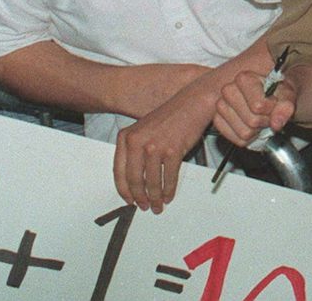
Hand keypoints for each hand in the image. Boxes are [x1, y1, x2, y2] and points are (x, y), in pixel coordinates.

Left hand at [114, 86, 211, 212]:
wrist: (192, 103)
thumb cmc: (170, 116)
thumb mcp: (144, 129)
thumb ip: (135, 151)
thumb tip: (134, 181)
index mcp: (126, 136)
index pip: (119, 171)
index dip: (124, 190)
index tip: (128, 200)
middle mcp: (137, 141)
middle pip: (134, 179)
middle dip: (139, 197)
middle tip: (144, 207)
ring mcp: (155, 146)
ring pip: (151, 181)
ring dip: (155, 197)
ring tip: (158, 205)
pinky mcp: (172, 150)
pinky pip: (169, 177)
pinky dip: (169, 190)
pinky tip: (169, 195)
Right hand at [212, 69, 296, 147]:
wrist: (269, 94)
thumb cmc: (276, 91)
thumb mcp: (288, 93)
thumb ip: (285, 106)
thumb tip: (276, 123)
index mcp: (244, 78)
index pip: (258, 106)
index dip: (271, 109)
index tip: (274, 103)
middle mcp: (229, 90)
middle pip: (251, 121)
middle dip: (264, 121)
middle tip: (268, 113)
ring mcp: (221, 106)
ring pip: (244, 133)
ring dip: (257, 131)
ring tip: (260, 118)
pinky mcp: (218, 120)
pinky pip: (237, 139)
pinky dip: (248, 138)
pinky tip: (251, 125)